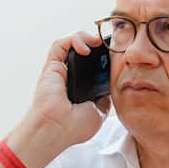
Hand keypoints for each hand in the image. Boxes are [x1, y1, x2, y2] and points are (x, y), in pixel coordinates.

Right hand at [28, 32, 111, 148]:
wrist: (58, 129)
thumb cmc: (74, 127)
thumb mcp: (99, 112)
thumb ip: (104, 98)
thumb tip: (111, 87)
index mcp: (80, 87)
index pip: (93, 64)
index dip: (104, 56)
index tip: (117, 55)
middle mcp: (69, 77)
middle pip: (84, 51)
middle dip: (97, 44)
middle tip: (109, 47)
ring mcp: (59, 71)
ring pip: (72, 43)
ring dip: (86, 38)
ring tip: (96, 43)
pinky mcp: (51, 66)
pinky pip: (61, 44)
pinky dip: (74, 40)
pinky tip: (86, 48)